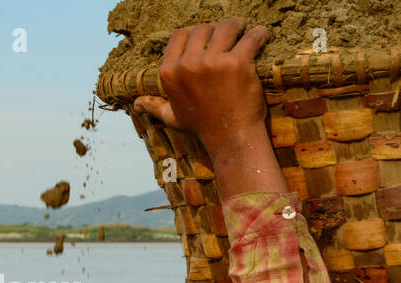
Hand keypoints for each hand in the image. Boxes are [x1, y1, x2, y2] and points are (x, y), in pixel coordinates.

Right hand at [132, 18, 270, 154]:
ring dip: (236, 25)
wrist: (232, 140)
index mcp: (170, 72)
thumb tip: (137, 103)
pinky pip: (250, 39)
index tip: (207, 36)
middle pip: (202, 29)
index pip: (179, 36)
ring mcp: (213, 63)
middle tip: (228, 33)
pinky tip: (263, 34)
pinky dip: (259, 34)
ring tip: (244, 27)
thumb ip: (155, 106)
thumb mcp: (173, 118)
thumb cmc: (203, 129)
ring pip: (225, 28)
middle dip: (215, 29)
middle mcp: (188, 65)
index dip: (194, 32)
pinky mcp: (238, 64)